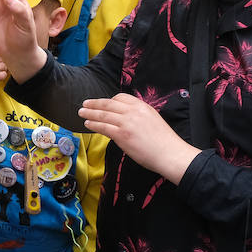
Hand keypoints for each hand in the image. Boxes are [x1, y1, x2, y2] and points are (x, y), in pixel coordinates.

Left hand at [78, 94, 200, 182]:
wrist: (170, 154)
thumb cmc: (164, 141)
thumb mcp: (152, 120)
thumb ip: (138, 116)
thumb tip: (123, 118)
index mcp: (142, 106)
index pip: (121, 97)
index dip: (108, 100)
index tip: (101, 102)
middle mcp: (133, 111)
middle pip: (108, 104)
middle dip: (94, 103)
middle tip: (84, 104)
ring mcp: (127, 123)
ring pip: (103, 115)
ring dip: (90, 113)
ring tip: (81, 113)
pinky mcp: (122, 135)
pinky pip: (103, 127)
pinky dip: (93, 124)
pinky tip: (88, 124)